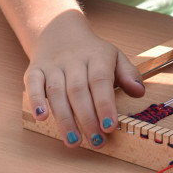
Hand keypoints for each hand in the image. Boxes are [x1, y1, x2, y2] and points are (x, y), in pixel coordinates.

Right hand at [24, 10, 145, 147]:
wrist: (59, 31)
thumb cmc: (92, 52)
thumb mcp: (115, 57)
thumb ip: (128, 74)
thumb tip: (139, 92)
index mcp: (97, 57)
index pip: (100, 81)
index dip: (104, 105)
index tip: (110, 126)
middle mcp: (73, 60)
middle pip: (78, 91)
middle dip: (87, 119)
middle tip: (96, 141)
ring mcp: (52, 66)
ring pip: (56, 92)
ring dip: (64, 118)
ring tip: (74, 141)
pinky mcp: (34, 71)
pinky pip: (32, 84)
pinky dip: (35, 100)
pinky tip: (41, 118)